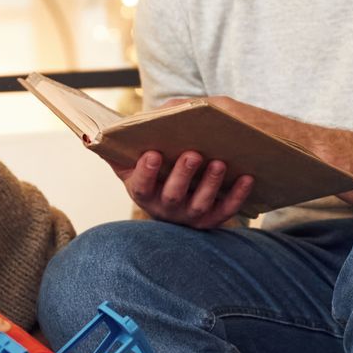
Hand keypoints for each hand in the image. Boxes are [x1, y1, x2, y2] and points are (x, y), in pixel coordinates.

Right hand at [116, 148, 252, 228]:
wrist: (179, 182)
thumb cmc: (156, 162)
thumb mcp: (134, 155)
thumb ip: (122, 144)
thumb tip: (105, 133)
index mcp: (142, 191)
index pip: (140, 187)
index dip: (145, 173)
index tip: (152, 154)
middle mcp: (163, 208)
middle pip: (172, 197)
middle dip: (182, 176)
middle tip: (193, 154)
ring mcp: (188, 216)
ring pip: (199, 205)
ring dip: (210, 184)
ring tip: (219, 163)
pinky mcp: (211, 219)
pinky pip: (225, 210)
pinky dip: (237, 196)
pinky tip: (247, 178)